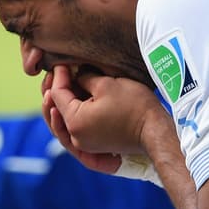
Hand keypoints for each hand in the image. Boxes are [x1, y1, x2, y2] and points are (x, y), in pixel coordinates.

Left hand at [42, 65, 160, 173]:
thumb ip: (84, 78)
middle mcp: (75, 138)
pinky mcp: (94, 145)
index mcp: (75, 122)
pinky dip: (71, 115)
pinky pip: (74, 129)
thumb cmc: (134, 106)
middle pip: (55, 111)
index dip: (59, 76)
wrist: (154, 130)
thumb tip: (75, 75)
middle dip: (54, 91)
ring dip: (60, 104)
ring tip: (62, 86)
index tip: (63, 63)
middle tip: (57, 74)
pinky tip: (74, 102)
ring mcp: (84, 144)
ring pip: (63, 122)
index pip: (58, 95)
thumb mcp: (106, 84)